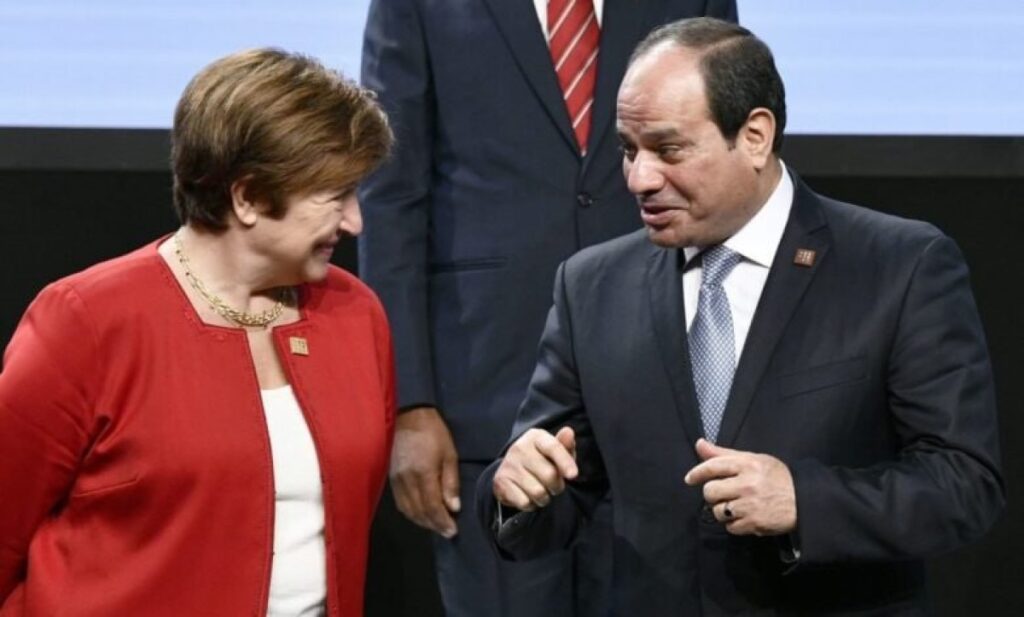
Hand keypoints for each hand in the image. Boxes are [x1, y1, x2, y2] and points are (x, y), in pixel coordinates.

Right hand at [389, 406, 459, 537]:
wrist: (408, 416)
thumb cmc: (433, 433)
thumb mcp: (449, 454)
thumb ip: (451, 482)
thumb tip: (454, 507)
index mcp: (423, 474)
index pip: (432, 507)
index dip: (442, 522)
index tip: (452, 531)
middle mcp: (407, 481)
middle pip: (419, 512)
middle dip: (434, 525)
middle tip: (447, 532)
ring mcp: (396, 480)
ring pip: (408, 510)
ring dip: (422, 521)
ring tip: (436, 525)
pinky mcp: (391, 478)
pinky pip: (400, 502)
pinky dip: (411, 512)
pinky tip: (421, 514)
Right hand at [493, 426, 577, 511]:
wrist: (511, 471)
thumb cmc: (541, 460)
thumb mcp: (555, 452)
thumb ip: (565, 445)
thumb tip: (568, 432)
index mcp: (535, 437)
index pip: (553, 447)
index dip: (565, 462)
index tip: (573, 475)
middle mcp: (519, 448)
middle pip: (549, 475)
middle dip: (557, 486)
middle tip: (554, 486)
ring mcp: (509, 464)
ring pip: (538, 492)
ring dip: (545, 498)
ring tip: (542, 491)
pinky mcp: (500, 481)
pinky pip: (525, 502)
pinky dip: (531, 504)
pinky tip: (528, 496)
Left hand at [684, 438, 796, 535]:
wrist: (804, 501)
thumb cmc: (776, 477)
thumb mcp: (754, 459)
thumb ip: (724, 454)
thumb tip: (699, 444)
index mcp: (748, 464)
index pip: (713, 466)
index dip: (697, 473)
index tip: (690, 479)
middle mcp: (748, 484)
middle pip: (710, 492)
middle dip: (713, 494)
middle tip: (724, 494)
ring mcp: (750, 505)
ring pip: (718, 511)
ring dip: (723, 511)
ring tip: (736, 506)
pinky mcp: (754, 524)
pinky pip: (730, 527)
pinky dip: (734, 524)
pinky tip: (744, 517)